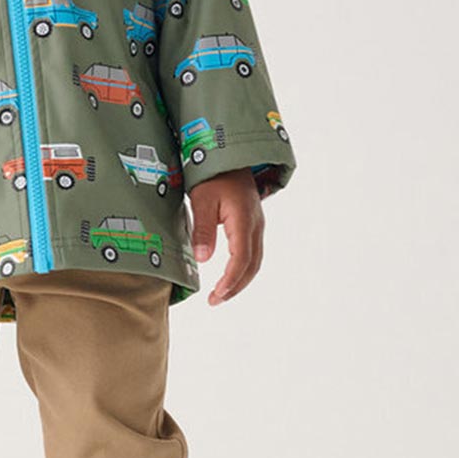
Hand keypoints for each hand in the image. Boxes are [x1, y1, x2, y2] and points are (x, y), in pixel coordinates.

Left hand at [187, 167, 263, 305]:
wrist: (229, 156)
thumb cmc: (213, 175)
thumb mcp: (201, 200)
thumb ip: (203, 229)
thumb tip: (203, 259)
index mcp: (244, 220)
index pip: (241, 258)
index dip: (230, 280)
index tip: (216, 294)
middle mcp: (255, 225)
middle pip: (252, 265)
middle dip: (235, 286)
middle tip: (215, 300)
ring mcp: (256, 225)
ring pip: (255, 261)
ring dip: (240, 280)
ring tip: (220, 294)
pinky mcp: (252, 225)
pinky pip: (252, 252)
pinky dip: (243, 269)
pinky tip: (229, 276)